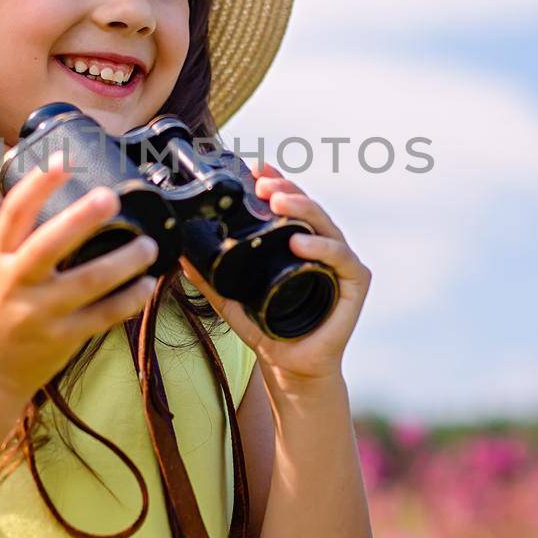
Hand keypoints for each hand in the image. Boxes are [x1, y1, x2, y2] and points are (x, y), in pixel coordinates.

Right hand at [0, 151, 160, 402]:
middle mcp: (17, 284)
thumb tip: (62, 203)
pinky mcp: (62, 338)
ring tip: (147, 245)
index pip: (14, 215)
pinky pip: (103, 315)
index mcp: (0, 261)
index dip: (37, 185)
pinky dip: (130, 299)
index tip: (63, 161)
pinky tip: (146, 285)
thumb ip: (23, 246)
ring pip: (88, 280)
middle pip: (48, 244)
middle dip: (81, 218)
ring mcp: (40, 313)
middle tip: (110, 196)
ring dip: (124, 261)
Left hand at [179, 160, 370, 389]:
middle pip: (308, 207)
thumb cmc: (270, 332)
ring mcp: (340, 263)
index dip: (276, 181)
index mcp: (299, 243)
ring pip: (326, 224)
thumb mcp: (233, 301)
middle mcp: (322, 247)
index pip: (289, 204)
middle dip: (286, 189)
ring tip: (277, 202)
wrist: (292, 368)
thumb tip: (183, 256)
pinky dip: (322, 246)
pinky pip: (341, 257)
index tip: (255, 169)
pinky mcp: (355, 283)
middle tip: (263, 184)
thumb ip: (211, 279)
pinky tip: (300, 242)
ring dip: (302, 209)